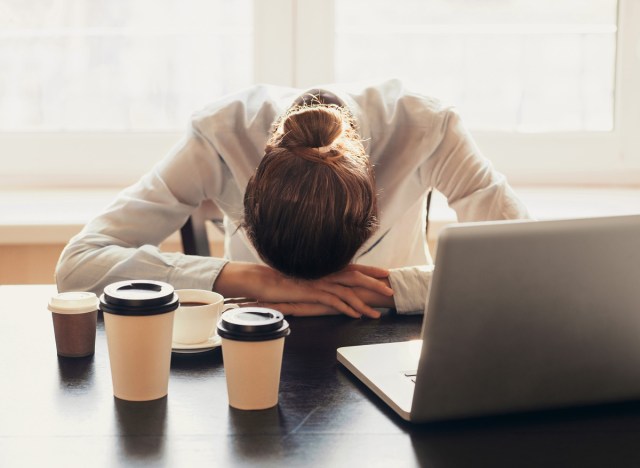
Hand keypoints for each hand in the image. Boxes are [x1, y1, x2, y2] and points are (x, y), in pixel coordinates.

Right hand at [214, 262, 393, 318]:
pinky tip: (356, 315)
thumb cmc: (285, 281)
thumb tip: (332, 286)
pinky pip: (334, 300)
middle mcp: (325, 272)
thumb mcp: (307, 279)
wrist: (264, 281)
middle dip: (376, 284)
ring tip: (377, 313)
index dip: (371, 270)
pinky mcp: (312, 292)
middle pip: (356, 276)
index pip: (354, 267)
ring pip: (348, 291)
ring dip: (365, 302)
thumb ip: (320, 280)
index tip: (387, 273)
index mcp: (326, 268)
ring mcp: (320, 281)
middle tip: (392, 291)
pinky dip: (347, 308)